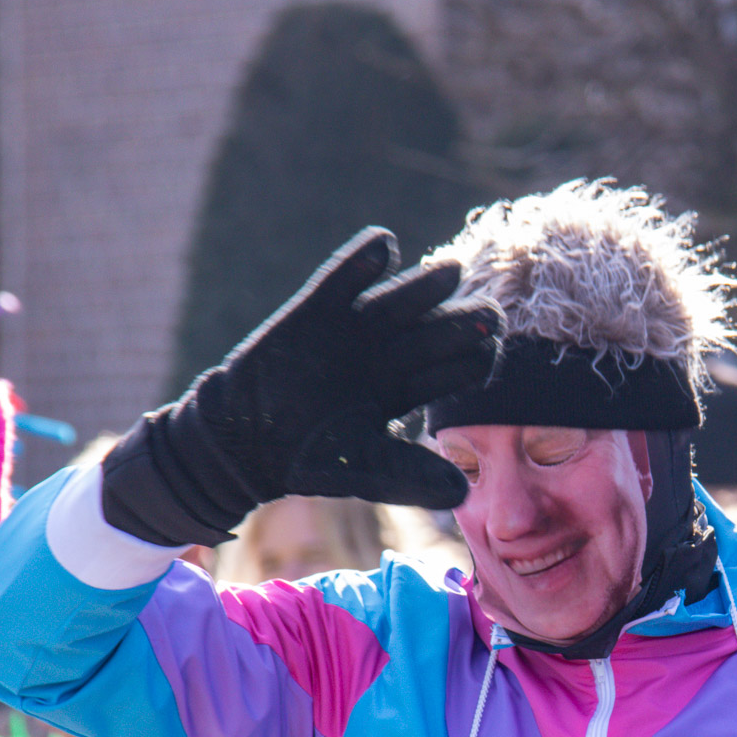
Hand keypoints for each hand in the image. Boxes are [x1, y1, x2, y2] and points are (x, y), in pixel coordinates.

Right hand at [101, 229, 499, 546]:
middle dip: (460, 325)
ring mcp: (354, 329)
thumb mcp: (365, 470)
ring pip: (396, 303)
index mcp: (404, 390)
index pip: (448, 373)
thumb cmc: (310, 458)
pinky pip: (341, 279)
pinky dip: (359, 261)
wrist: (245, 440)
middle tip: (491, 315)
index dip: (470, 364)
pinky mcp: (316, 308)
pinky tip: (383, 243)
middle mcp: (386, 355)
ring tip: (452, 272)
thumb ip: (413, 476)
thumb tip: (464, 493)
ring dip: (423, 288)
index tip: (490, 356)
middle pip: (432, 335)